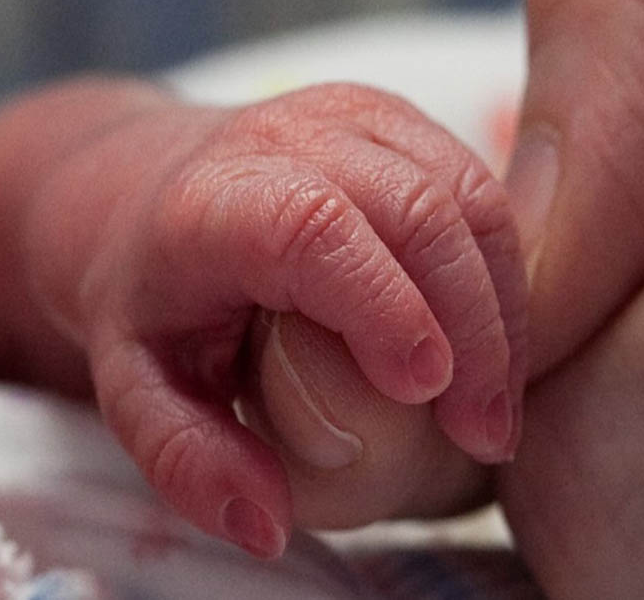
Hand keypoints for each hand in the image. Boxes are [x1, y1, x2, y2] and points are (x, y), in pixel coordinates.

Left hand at [17, 82, 526, 555]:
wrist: (148, 190)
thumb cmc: (153, 299)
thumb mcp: (138, 390)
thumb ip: (189, 460)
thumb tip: (268, 525)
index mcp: (215, 199)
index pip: (316, 231)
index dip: (388, 307)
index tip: (429, 393)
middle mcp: (291, 133)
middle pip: (420, 209)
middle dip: (475, 328)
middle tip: (486, 433)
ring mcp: (358, 118)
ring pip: (471, 198)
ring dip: (505, 309)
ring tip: (498, 406)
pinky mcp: (404, 122)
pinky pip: (483, 194)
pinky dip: (504, 277)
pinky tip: (495, 349)